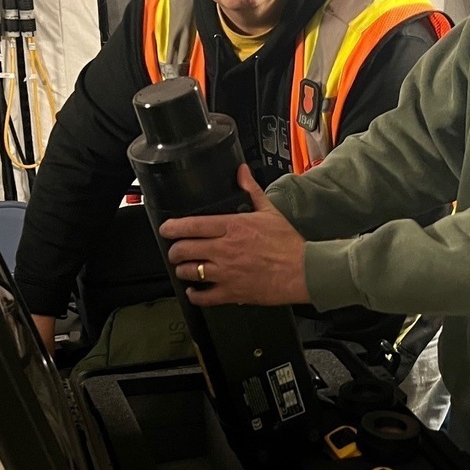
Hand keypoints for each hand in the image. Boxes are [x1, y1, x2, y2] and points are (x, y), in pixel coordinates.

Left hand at [160, 164, 309, 306]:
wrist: (303, 271)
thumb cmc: (288, 243)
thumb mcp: (269, 211)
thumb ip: (251, 190)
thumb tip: (241, 172)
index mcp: (232, 227)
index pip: (190, 226)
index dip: (171, 227)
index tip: (167, 229)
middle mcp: (224, 250)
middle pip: (183, 250)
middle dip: (175, 250)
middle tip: (176, 249)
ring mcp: (225, 273)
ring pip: (189, 272)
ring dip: (183, 270)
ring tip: (186, 268)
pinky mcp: (231, 293)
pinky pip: (203, 297)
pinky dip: (194, 295)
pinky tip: (195, 291)